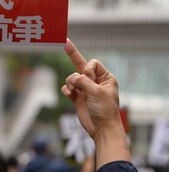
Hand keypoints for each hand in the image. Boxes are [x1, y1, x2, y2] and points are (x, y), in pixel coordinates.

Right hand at [62, 39, 128, 167]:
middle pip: (82, 66)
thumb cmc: (104, 110)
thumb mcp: (96, 92)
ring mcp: (86, 90)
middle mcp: (96, 82)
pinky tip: (69, 94)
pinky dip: (66, 89)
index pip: (93, 64)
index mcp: (106, 79)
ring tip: (73, 90)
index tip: (88, 79)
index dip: (87, 69)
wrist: (102, 130)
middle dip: (73, 56)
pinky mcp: (78, 98)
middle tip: (65, 42)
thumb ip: (83, 81)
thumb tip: (73, 78)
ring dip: (70, 82)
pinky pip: (68, 88)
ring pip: (72, 77)